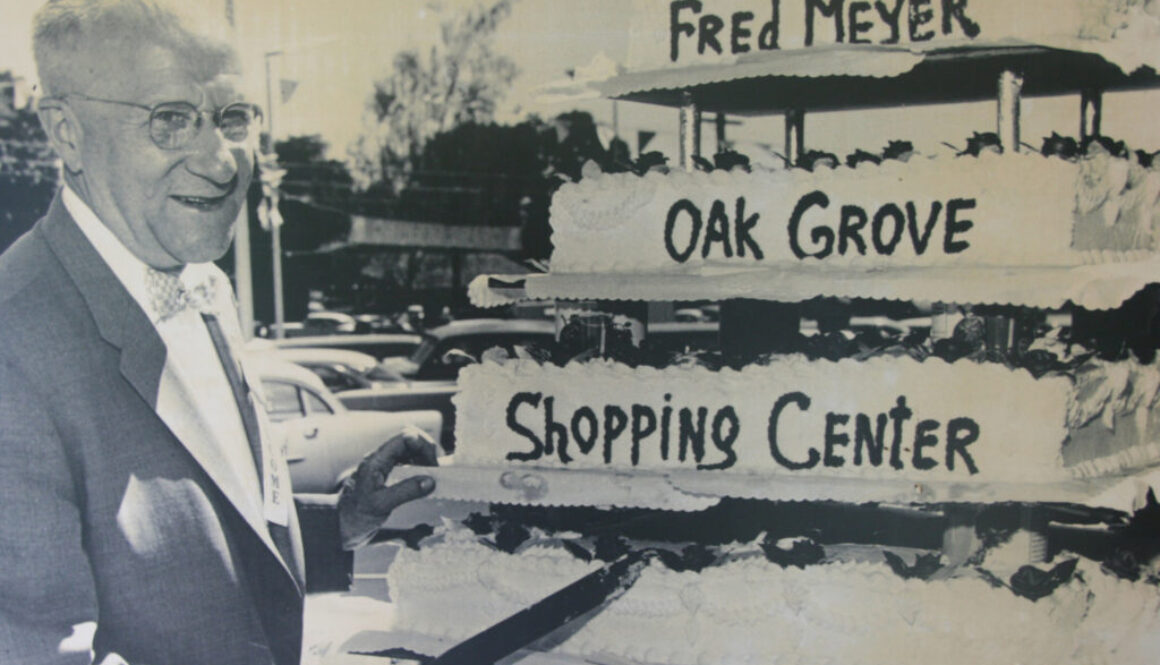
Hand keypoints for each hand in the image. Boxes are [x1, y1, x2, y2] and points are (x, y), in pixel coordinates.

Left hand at [338, 426, 437, 549]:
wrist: (336, 529)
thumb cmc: (353, 516)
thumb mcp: (381, 505)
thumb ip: (405, 491)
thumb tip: (429, 481)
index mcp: (376, 460)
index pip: (405, 437)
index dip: (422, 445)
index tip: (432, 464)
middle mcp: (380, 460)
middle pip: (409, 441)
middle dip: (426, 451)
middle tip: (434, 470)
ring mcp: (383, 468)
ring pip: (409, 452)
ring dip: (423, 460)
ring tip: (431, 477)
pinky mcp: (386, 478)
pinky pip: (406, 466)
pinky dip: (418, 470)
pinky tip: (422, 484)